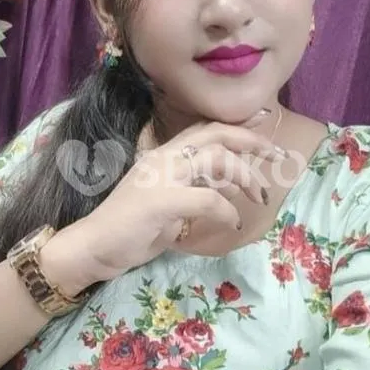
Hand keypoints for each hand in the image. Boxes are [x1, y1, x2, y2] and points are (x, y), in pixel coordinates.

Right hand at [46, 111, 287, 289]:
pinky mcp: (161, 200)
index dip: (237, 125)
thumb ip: (195, 191)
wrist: (93, 247)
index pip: (205, 128)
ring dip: (245, 176)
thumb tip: (229, 190)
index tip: (265, 123)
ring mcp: (161, 176)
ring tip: (259, 196)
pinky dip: (226, 210)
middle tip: (276, 156)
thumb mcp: (169, 204)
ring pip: (216, 159)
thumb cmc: (129, 229)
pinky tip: (233, 223)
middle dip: (252, 141)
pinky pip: (208, 198)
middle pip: (216, 134)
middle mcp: (164, 158)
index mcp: (164, 155)